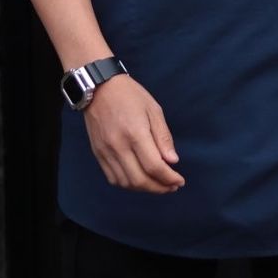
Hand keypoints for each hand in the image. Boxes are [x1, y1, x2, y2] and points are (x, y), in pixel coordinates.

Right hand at [82, 73, 185, 193]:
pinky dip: (128, 184)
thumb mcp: (153, 109)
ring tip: (158, 184)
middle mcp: (119, 146)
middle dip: (159, 188)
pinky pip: (113, 178)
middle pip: (140, 180)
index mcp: (135, 133)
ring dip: (144, 189)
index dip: (169, 178)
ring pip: (126, 183)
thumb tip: (173, 161)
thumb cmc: (130, 95)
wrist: (99, 88)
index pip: (154, 166)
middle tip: (172, 186)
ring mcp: (106, 151)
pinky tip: (139, 179)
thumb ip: (163, 137)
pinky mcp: (98, 153)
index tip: (179, 181)